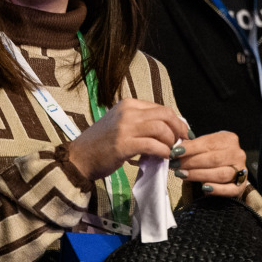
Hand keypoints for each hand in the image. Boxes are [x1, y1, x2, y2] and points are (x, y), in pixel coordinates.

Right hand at [64, 97, 185, 181]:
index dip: (176, 121)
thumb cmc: (101, 144)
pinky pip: (153, 145)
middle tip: (181, 142)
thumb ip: (142, 123)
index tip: (181, 133)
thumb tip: (168, 130)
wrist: (79, 157)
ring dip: (170, 142)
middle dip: (178, 129)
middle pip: (165, 115)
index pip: (161, 108)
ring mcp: (125, 127)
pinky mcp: (124, 144)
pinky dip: (163, 152)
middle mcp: (127, 112)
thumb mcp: (121, 125)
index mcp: (128, 104)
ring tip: (169, 151)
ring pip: (161, 129)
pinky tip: (163, 157)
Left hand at [170, 130, 249, 197]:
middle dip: (191, 163)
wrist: (227, 169)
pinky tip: (204, 188)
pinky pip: (230, 189)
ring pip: (221, 174)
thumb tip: (176, 150)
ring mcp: (241, 171)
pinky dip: (217, 189)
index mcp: (229, 139)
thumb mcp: (204, 146)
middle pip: (214, 159)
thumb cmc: (212, 155)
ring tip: (183, 175)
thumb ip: (192, 146)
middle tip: (176, 166)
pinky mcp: (241, 187)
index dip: (190, 149)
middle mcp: (238, 154)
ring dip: (199, 175)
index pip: (208, 143)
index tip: (175, 153)